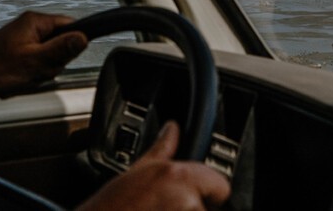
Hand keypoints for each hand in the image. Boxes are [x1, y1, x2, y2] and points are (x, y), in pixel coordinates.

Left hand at [0, 11, 87, 112]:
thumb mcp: (34, 61)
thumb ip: (61, 49)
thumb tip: (84, 37)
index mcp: (36, 22)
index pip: (71, 26)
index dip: (71, 46)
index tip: (60, 59)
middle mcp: (30, 26)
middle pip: (60, 44)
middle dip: (51, 63)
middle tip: (35, 71)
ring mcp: (23, 38)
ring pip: (47, 57)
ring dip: (39, 72)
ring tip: (22, 77)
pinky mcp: (17, 50)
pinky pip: (34, 62)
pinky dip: (28, 74)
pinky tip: (17, 80)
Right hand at [78, 121, 230, 210]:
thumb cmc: (111, 207)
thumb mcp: (135, 172)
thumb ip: (162, 149)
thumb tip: (172, 129)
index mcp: (180, 177)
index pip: (221, 185)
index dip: (210, 191)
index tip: (197, 195)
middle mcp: (187, 201)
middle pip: (209, 206)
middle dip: (195, 207)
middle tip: (166, 207)